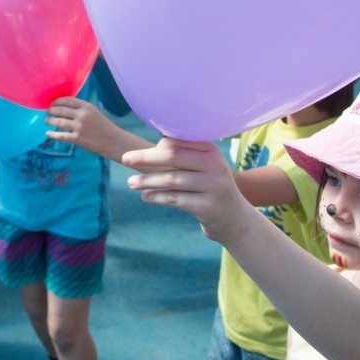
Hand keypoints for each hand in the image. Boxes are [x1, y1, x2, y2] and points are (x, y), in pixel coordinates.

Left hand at [46, 97, 120, 152]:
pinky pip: (61, 136)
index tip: (52, 103)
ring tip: (46, 121)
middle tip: (47, 111)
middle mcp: (82, 115)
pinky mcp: (77, 139)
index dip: (57, 101)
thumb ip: (82, 110)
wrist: (114, 141)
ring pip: (59, 122)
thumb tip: (64, 109)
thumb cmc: (104, 127)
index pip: (68, 100)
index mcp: (87, 107)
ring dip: (50, 121)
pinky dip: (52, 134)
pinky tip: (48, 133)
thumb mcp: (95, 113)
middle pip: (61, 110)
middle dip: (51, 110)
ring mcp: (79, 127)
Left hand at [124, 138, 247, 242]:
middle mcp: (214, 165)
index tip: (138, 151)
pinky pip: (174, 199)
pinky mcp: (207, 207)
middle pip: (173, 156)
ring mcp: (212, 186)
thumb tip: (154, 144)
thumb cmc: (211, 188)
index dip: (157, 145)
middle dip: (146, 157)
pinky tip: (145, 196)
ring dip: (147, 180)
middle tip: (125, 159)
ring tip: (130, 183)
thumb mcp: (206, 167)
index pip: (179, 141)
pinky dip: (156, 197)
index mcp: (212, 151)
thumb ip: (185, 155)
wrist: (234, 219)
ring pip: (171, 179)